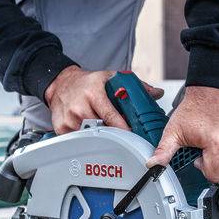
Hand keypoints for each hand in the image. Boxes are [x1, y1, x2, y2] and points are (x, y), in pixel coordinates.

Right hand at [44, 66, 163, 134]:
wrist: (61, 84)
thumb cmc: (88, 83)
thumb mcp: (110, 78)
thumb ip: (135, 86)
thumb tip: (157, 93)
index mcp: (93, 93)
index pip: (110, 115)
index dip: (122, 127)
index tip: (132, 135)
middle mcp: (80, 106)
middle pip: (102, 128)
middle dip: (113, 133)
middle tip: (121, 135)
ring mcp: (69, 118)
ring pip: (91, 136)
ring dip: (100, 135)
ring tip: (102, 128)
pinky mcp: (62, 128)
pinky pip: (79, 139)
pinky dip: (86, 138)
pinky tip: (88, 130)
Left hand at [146, 86, 218, 183]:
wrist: (212, 92)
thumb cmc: (193, 111)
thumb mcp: (174, 131)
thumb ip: (163, 151)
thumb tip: (151, 165)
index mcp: (217, 143)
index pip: (215, 176)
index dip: (204, 169)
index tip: (199, 156)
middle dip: (214, 167)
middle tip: (206, 151)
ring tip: (215, 147)